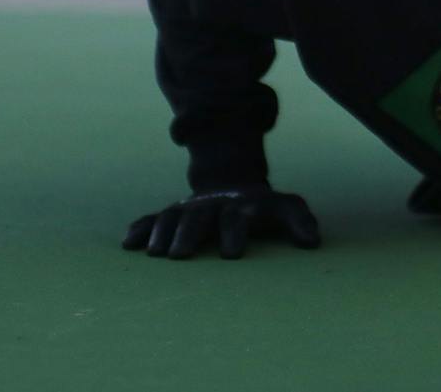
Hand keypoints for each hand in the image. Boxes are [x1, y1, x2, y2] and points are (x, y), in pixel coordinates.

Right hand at [121, 183, 320, 259]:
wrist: (234, 185)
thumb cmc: (263, 207)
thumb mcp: (285, 206)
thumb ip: (300, 220)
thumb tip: (312, 241)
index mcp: (240, 205)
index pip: (237, 217)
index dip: (235, 232)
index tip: (232, 254)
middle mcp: (212, 205)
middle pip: (198, 216)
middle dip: (189, 233)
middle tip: (180, 255)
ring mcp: (190, 207)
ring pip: (172, 216)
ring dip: (162, 233)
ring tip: (155, 255)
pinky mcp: (174, 212)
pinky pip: (153, 217)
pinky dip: (141, 228)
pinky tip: (128, 244)